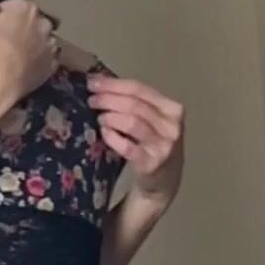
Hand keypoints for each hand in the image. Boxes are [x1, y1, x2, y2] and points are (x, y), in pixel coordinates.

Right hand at [0, 0, 59, 113]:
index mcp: (25, 8)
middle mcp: (43, 24)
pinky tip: (28, 68)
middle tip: (9, 40)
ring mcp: (50, 46)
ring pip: (44, 41)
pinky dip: (40, 62)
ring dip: (35, 44)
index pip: (15, 5)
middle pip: (34, 22)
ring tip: (20, 56)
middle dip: (24, 27)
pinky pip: (47, 60)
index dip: (5, 14)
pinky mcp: (52, 66)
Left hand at [87, 74, 184, 202]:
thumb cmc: (153, 146)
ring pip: (133, 123)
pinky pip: (128, 147)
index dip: (114, 84)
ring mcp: (163, 146)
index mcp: (172, 108)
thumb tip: (101, 84)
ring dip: (111, 117)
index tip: (93, 82)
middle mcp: (171, 126)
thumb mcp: (153, 121)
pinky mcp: (152, 164)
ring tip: (99, 117)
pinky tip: (104, 132)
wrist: (164, 182)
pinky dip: (113, 138)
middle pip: (135, 104)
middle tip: (92, 100)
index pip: (140, 89)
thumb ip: (136, 104)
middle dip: (109, 99)